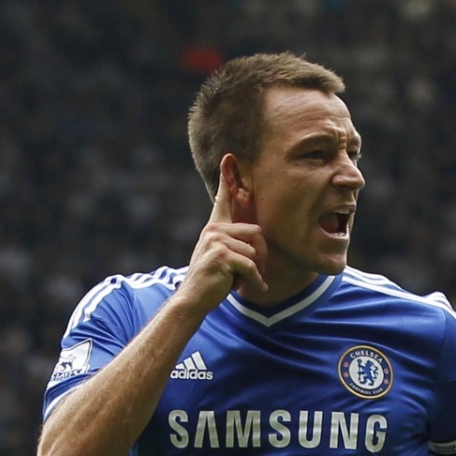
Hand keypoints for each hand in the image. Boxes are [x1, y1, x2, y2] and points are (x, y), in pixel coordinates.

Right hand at [176, 166, 267, 313]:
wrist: (193, 298)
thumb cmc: (211, 281)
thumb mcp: (222, 257)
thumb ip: (234, 244)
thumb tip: (257, 238)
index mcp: (214, 227)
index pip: (222, 199)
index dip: (227, 179)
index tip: (229, 156)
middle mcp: (214, 229)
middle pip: (256, 232)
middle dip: (262, 256)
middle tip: (259, 273)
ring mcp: (216, 240)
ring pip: (254, 251)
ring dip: (255, 270)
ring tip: (244, 281)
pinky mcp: (221, 255)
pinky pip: (249, 264)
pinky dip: (255, 279)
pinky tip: (256, 288)